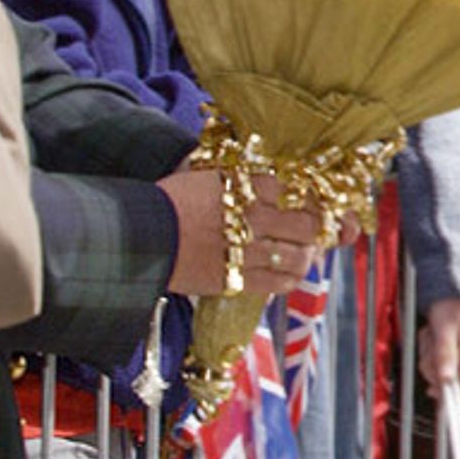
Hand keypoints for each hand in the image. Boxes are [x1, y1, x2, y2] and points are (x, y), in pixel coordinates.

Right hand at [159, 170, 323, 295]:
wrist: (141, 235)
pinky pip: (280, 282)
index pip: (301, 190)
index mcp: (248, 187)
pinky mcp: (237, 279)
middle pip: (309, 224)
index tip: (317, 205)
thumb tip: (281, 180)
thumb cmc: (175, 202)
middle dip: (317, 229)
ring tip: (302, 253)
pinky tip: (288, 272)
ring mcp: (246, 250)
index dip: (316, 200)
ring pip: (300, 255)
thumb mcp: (213, 176)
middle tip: (314, 231)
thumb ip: (249, 178)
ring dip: (306, 255)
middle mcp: (253, 217)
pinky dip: (291, 277)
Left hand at [418, 298, 459, 400]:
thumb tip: (446, 380)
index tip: (433, 389)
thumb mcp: (445, 328)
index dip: (453, 394)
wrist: (459, 288)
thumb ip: (446, 354)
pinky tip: (433, 336)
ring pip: (443, 370)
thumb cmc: (453, 305)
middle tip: (428, 347)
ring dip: (430, 357)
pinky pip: (442, 360)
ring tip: (431, 336)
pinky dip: (432, 351)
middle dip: (433, 368)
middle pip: (452, 381)